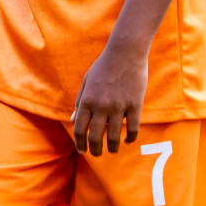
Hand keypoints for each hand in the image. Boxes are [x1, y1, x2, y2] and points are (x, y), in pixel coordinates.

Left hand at [72, 41, 146, 155]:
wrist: (126, 51)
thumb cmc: (104, 65)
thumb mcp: (87, 81)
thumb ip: (79, 102)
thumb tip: (71, 120)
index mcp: (87, 100)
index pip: (80, 129)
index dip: (80, 144)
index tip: (82, 151)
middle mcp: (101, 106)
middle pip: (96, 137)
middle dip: (95, 151)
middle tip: (97, 154)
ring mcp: (119, 106)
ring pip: (114, 137)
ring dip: (113, 148)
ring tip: (113, 150)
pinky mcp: (135, 104)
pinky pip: (133, 128)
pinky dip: (130, 138)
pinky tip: (128, 141)